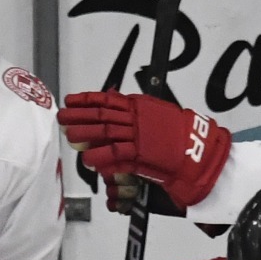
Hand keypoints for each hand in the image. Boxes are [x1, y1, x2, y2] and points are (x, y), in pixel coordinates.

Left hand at [59, 91, 228, 208]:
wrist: (198, 151)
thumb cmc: (179, 134)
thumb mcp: (157, 114)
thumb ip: (136, 111)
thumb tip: (114, 105)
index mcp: (140, 106)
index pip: (108, 100)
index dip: (86, 100)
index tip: (70, 100)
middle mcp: (138, 118)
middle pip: (102, 115)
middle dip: (79, 116)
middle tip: (61, 118)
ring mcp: (139, 135)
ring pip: (106, 132)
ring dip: (85, 135)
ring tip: (69, 137)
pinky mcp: (142, 153)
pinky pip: (116, 154)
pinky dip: (101, 156)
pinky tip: (89, 159)